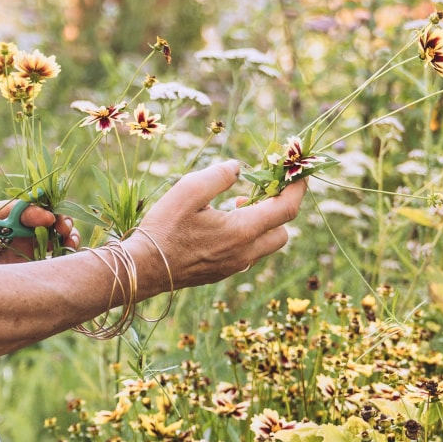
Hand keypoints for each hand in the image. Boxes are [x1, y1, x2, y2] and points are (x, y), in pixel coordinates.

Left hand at [0, 200, 80, 264]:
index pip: (13, 208)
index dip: (30, 210)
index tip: (44, 218)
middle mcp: (12, 228)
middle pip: (38, 217)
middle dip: (54, 218)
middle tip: (64, 228)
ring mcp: (25, 244)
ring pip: (51, 231)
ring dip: (65, 232)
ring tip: (72, 240)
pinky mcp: (35, 261)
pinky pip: (55, 251)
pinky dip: (67, 250)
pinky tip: (73, 253)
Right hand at [132, 160, 304, 291]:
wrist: (145, 268)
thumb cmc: (165, 227)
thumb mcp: (189, 189)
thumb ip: (220, 175)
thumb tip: (238, 168)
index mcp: (242, 230)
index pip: (287, 209)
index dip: (297, 189)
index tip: (297, 174)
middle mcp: (245, 253)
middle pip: (282, 231)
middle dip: (278, 209)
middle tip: (256, 193)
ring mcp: (234, 267)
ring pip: (265, 245)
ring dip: (260, 224)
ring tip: (234, 208)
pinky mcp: (222, 273)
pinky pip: (247, 255)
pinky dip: (245, 238)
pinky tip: (220, 227)